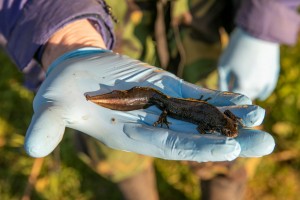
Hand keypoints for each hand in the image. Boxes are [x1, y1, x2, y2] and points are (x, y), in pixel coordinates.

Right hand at [24, 48, 274, 161]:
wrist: (78, 72)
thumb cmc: (64, 90)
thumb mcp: (52, 105)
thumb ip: (48, 124)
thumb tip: (33, 146)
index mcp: (132, 136)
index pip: (170, 147)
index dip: (198, 149)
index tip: (229, 148)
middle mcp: (154, 125)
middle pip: (198, 136)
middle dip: (231, 140)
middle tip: (266, 143)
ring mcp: (165, 107)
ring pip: (204, 117)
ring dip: (233, 118)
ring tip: (261, 116)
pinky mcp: (169, 89)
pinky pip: (199, 96)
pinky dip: (221, 98)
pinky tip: (243, 99)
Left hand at [218, 27, 279, 99]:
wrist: (258, 31)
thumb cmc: (237, 48)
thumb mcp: (223, 65)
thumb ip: (222, 82)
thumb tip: (221, 92)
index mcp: (243, 85)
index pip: (233, 97)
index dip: (227, 94)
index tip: (222, 92)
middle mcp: (257, 87)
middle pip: (245, 97)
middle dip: (237, 94)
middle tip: (231, 90)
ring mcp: (267, 81)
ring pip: (256, 94)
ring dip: (248, 93)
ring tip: (242, 88)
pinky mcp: (273, 75)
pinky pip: (267, 89)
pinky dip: (261, 92)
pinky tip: (258, 95)